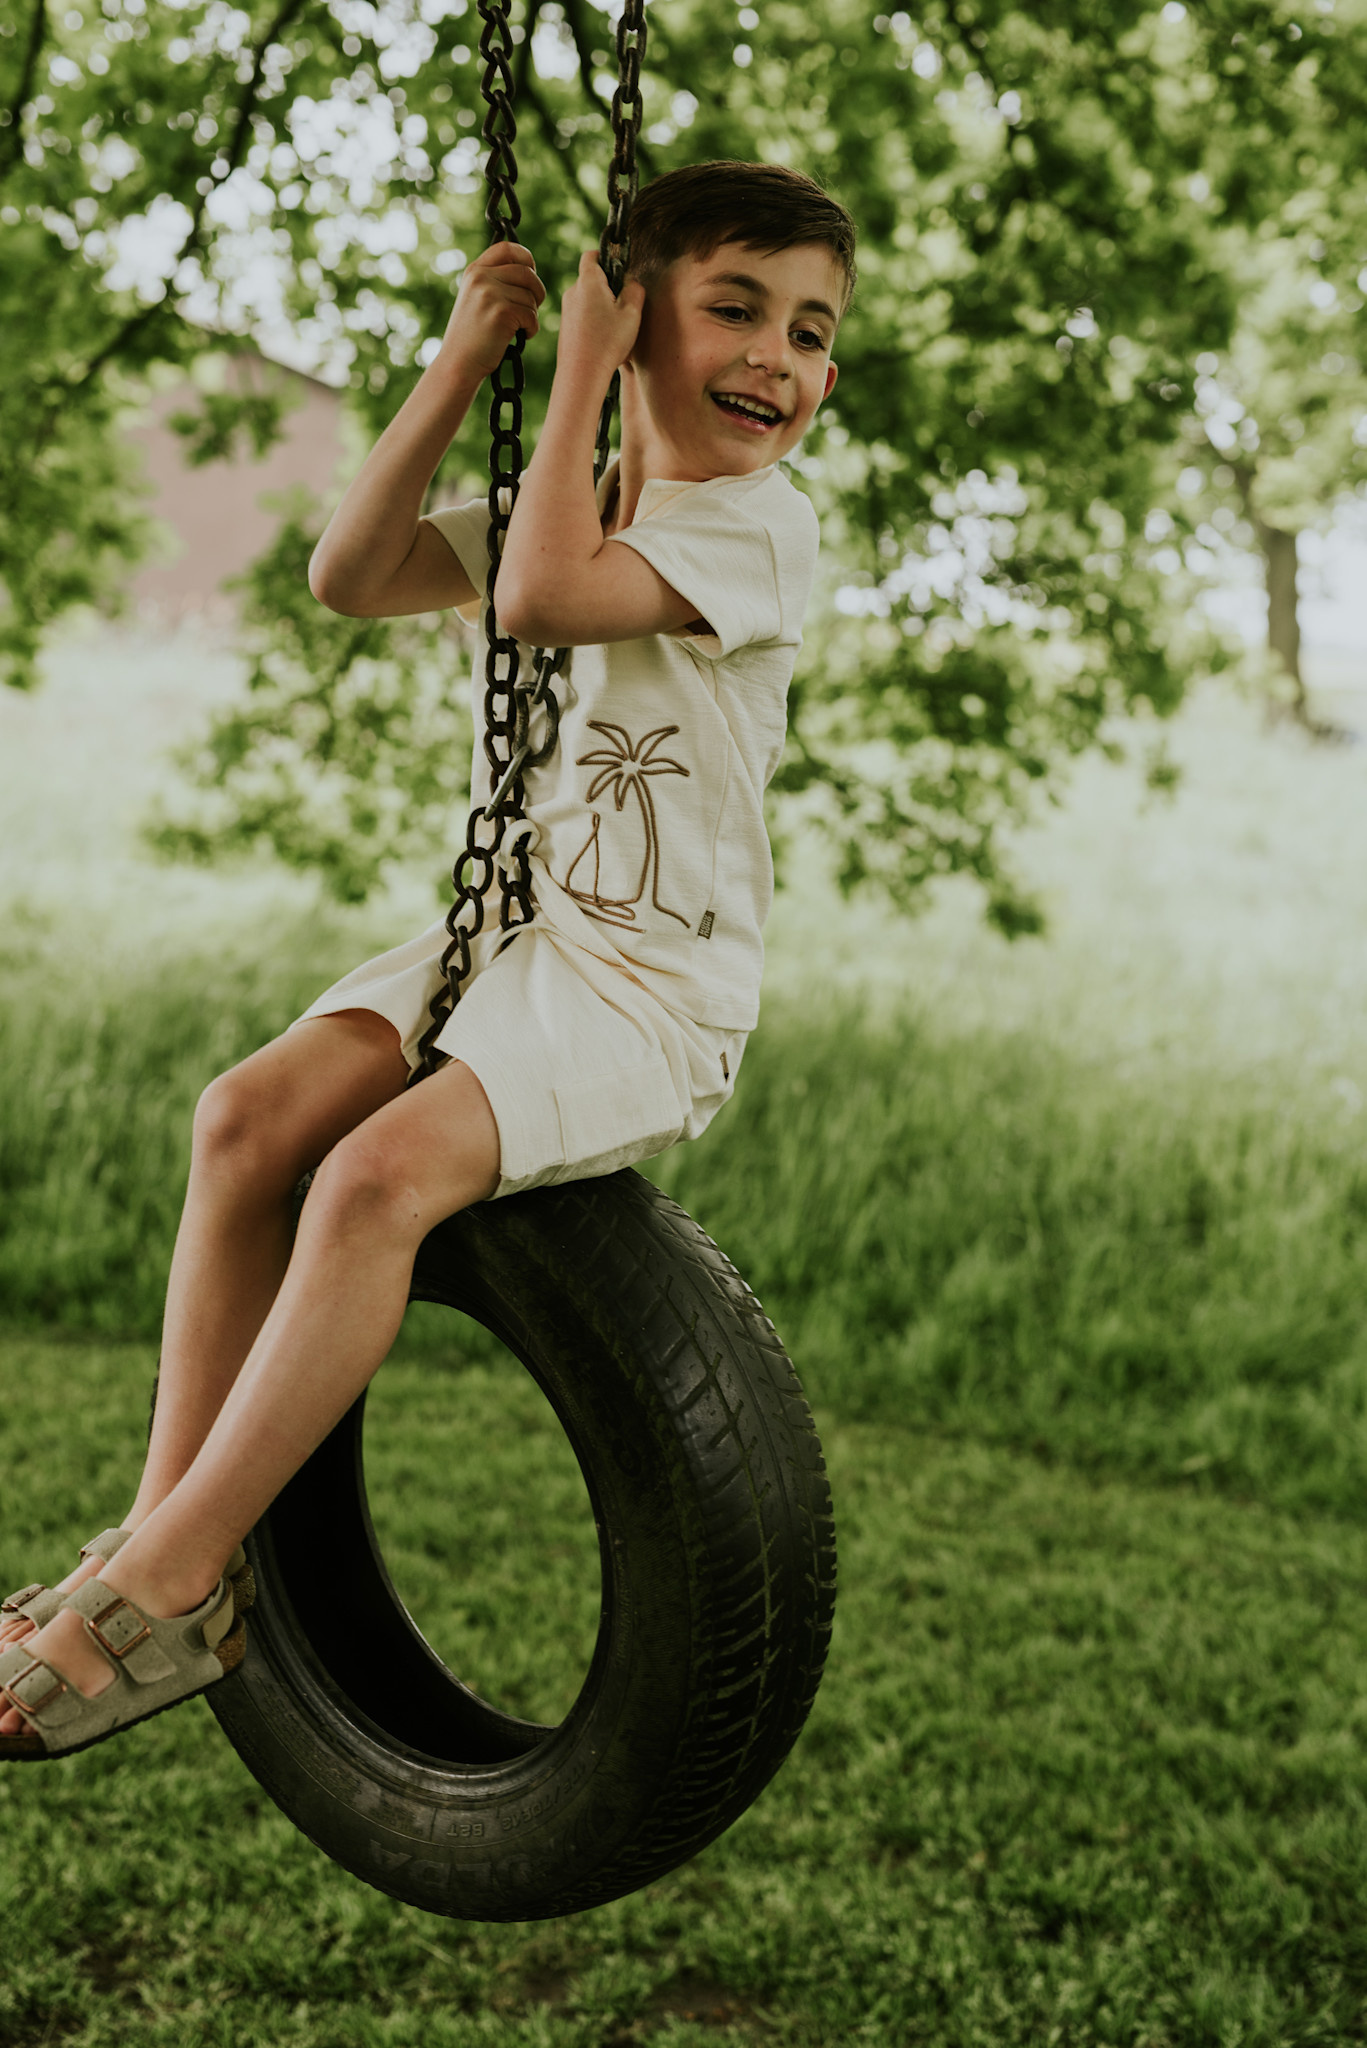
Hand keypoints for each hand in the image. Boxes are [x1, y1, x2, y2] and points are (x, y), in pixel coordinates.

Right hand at [439, 241, 545, 379]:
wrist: (458, 363)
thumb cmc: (472, 336)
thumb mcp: (476, 299)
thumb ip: (495, 281)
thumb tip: (528, 270)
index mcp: (475, 271)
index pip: (508, 248)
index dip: (526, 258)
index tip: (532, 273)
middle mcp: (481, 277)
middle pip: (527, 272)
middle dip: (537, 291)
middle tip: (532, 307)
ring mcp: (490, 293)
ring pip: (531, 296)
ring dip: (532, 314)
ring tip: (519, 327)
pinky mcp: (501, 312)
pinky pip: (531, 315)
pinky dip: (531, 328)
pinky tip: (520, 336)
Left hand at [556, 251, 644, 387]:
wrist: (581, 374)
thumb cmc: (608, 342)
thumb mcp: (632, 313)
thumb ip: (635, 290)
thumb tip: (631, 283)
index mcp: (588, 281)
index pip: (591, 255)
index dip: (606, 257)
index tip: (618, 270)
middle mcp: (572, 292)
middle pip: (590, 279)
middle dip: (606, 286)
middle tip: (622, 306)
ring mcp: (566, 311)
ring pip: (586, 299)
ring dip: (600, 306)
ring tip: (613, 328)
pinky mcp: (564, 328)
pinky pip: (580, 316)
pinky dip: (591, 322)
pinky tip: (602, 340)